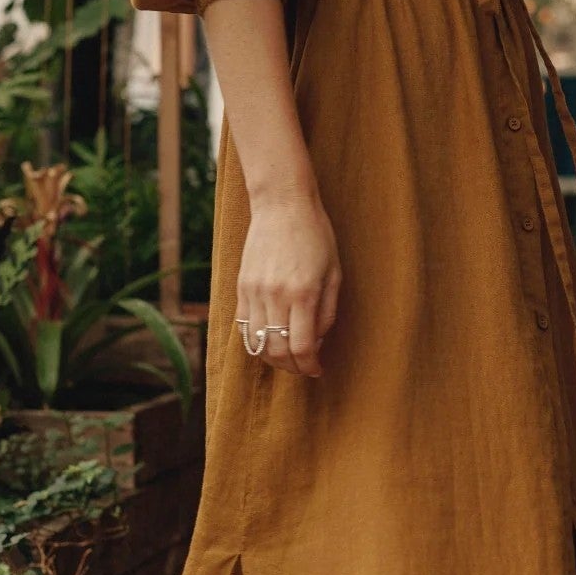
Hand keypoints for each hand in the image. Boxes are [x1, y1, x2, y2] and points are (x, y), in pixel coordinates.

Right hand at [236, 191, 340, 376]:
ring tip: (287, 356)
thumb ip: (327, 311)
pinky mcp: (241, 286)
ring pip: (257, 342)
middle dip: (292, 366)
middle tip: (303, 366)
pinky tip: (269, 338)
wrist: (282, 205)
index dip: (309, 365)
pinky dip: (256, 339)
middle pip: (276, 350)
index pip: (301, 346)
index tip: (317, 369)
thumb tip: (317, 341)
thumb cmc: (316, 236)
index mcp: (303, 293)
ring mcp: (254, 291)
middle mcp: (275, 295)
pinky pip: (244, 325)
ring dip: (272, 357)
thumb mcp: (334, 273)